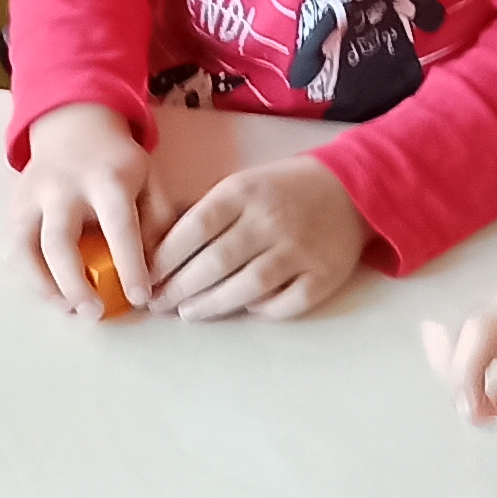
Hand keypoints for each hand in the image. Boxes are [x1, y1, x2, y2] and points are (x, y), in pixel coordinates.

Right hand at [13, 99, 155, 318]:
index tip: (140, 299)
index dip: (130, 266)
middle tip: (93, 313)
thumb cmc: (118, 164)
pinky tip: (52, 291)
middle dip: (74, 283)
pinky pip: (15, 248)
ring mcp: (33, 196)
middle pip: (59, 241)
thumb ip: (158, 221)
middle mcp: (64, 187)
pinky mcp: (15, 206)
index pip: (119, 227)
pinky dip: (29, 276)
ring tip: (69, 308)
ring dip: (44, 285)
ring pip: (26, 248)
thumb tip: (155, 270)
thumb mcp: (150, 180)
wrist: (75, 126)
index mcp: (107, 179)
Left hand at [145, 154, 369, 318]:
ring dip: (212, 304)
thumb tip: (154, 246)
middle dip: (180, 288)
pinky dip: (261, 310)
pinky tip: (243, 309)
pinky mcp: (325, 275)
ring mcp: (301, 249)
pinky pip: (286, 303)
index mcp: (244, 192)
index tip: (145, 277)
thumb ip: (205, 213)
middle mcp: (271, 220)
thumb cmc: (282, 191)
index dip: (164, 257)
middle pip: (217, 261)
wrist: (351, 190)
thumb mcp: (242, 185)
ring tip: (189, 312)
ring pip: (248, 287)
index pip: (195, 227)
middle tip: (159, 304)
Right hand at [421, 285, 496, 423]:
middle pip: (460, 335)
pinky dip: (462, 379)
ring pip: (454, 344)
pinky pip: (465, 352)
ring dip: (456, 382)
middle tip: (479, 422)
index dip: (467, 369)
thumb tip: (490, 408)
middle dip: (457, 380)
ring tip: (480, 417)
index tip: (472, 412)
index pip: (483, 329)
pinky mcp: (496, 333)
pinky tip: (474, 404)